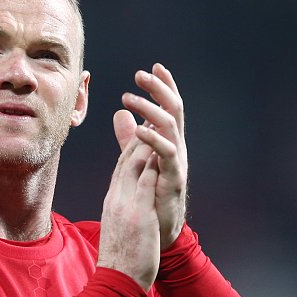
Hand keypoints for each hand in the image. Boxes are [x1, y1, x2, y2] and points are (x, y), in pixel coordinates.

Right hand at [97, 135, 160, 290]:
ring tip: (157, 121)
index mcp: (113, 202)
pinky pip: (146, 180)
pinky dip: (152, 161)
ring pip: (134, 164)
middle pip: (126, 160)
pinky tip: (161, 146)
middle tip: (150, 115)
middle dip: (138, 136)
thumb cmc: (121, 260)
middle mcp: (117, 198)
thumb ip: (124, 211)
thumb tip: (126, 205)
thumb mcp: (120, 230)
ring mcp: (126, 204)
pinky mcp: (138, 213)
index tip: (142, 131)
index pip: (121, 168)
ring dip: (146, 141)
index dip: (131, 147)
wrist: (116, 281)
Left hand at [114, 63, 187, 249]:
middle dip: (160, 89)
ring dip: (151, 109)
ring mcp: (177, 163)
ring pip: (171, 127)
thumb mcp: (137, 159)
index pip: (169, 108)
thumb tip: (120, 112)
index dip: (164, 87)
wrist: (158, 230)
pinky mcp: (173, 179)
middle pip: (174, 111)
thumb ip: (130, 137)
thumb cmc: (150, 195)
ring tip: (130, 97)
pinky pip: (167, 154)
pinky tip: (140, 130)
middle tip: (141, 74)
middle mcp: (177, 148)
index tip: (155, 66)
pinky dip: (154, 139)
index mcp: (168, 142)